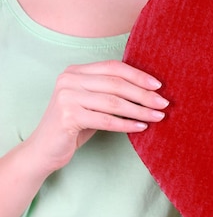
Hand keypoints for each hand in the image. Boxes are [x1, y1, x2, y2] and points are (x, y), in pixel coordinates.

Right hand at [24, 60, 168, 174]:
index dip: (138, 75)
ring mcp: (66, 96)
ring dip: (140, 110)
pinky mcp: (67, 116)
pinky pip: (106, 120)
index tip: (159, 85)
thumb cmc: (74, 125)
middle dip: (143, 94)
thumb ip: (111, 92)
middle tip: (163, 103)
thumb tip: (150, 90)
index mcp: (76, 71)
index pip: (113, 67)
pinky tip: (141, 127)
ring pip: (113, 102)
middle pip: (116, 84)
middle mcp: (69, 79)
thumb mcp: (92, 103)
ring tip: (158, 117)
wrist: (44, 149)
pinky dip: (126, 124)